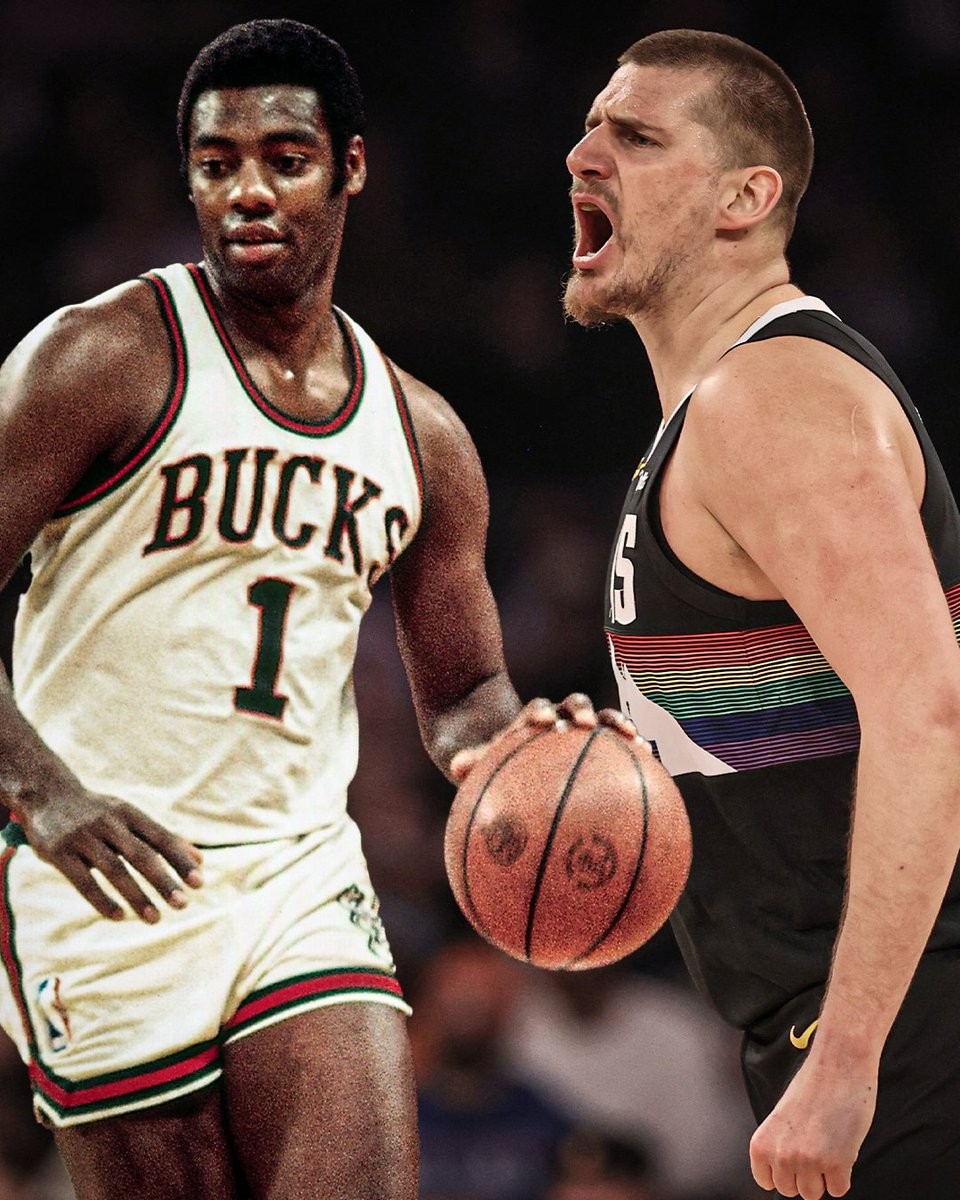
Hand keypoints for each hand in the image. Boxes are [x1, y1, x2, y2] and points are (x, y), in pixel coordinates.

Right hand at [19, 789, 202, 922]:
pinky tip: (119, 916)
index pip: (161, 838)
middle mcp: (109, 823)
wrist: (46, 793)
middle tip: (183, 905)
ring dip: (137, 896)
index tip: (199, 882)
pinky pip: (83, 881)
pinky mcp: (59, 853)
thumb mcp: (130, 817)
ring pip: (115, 870)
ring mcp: (82, 837)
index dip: (180, 860)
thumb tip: (201, 860)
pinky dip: (102, 900)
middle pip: (141, 855)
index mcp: (129, 813)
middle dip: (163, 881)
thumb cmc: (98, 811)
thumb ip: (162, 838)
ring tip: (155, 919)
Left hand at [449, 692, 640, 783]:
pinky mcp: (589, 741)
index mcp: (526, 720)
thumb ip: (468, 759)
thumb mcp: (468, 755)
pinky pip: (613, 744)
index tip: (544, 722)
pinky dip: (630, 748)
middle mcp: (554, 718)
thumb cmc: (481, 751)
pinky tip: (653, 763)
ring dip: (611, 723)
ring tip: (632, 736)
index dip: (540, 714)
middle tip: (585, 723)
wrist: (499, 737)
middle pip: (570, 706)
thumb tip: (456, 765)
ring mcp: (574, 728)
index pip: (536, 711)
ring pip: (597, 720)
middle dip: (579, 711)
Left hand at [749, 1051, 876, 1197]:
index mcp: (761, 1143)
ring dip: (823, 1176)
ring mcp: (807, 1161)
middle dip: (804, 1175)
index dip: (783, 1172)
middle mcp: (780, 1155)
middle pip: (791, 1190)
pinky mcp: (835, 1164)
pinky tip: (842, 1149)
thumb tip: (788, 1173)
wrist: (838, 1064)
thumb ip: (780, 1145)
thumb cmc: (813, 1086)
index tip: (794, 1156)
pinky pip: (838, 1190)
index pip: (767, 1181)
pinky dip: (843, 1176)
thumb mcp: (782, 1117)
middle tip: (815, 1147)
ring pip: (813, 1194)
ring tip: (828, 1146)